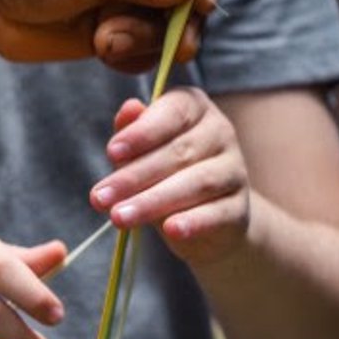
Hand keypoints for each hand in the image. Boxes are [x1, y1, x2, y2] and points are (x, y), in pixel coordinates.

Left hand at [93, 89, 250, 263]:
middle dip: (134, 176)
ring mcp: (234, 170)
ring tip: (119, 217)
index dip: (142, 133)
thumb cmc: (165, 174)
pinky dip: (193, 222)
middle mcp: (220, 132)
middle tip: (99, 198)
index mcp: (195, 108)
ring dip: (153, 202)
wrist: (207, 218)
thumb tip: (128, 109)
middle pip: (178, 152)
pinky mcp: (239, 208)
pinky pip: (217, 213)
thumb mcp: (141, 152)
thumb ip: (132, 132)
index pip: (172, 113)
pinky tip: (171, 230)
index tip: (111, 152)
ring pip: (196, 183)